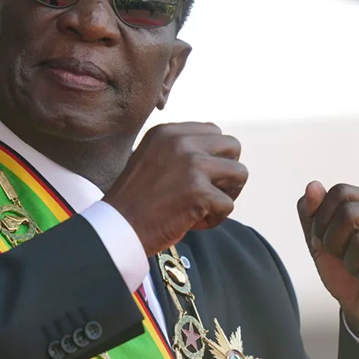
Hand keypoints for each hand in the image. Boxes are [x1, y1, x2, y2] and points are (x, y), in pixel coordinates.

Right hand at [104, 122, 247, 255]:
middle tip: (206, 192)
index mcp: (168, 132)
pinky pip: (228, 205)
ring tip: (202, 207)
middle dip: (226, 172)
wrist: (117, 227)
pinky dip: (214, 220)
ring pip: (240, 173)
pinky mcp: (199, 192)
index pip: (213, 131)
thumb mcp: (152, 158)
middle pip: (232, 146)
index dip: (212, 157)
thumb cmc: (136, 200)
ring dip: (226, 194)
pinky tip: (191, 222)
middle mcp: (181, 142)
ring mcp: (192, 165)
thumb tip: (219, 153)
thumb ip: (181, 149)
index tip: (194, 177)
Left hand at [297, 182, 358, 345]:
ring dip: (351, 264)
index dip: (322, 218)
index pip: (340, 192)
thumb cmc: (344, 270)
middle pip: (349, 213)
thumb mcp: (319, 240)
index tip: (323, 239)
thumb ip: (311, 213)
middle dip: (334, 242)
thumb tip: (313, 185)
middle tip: (342, 257)